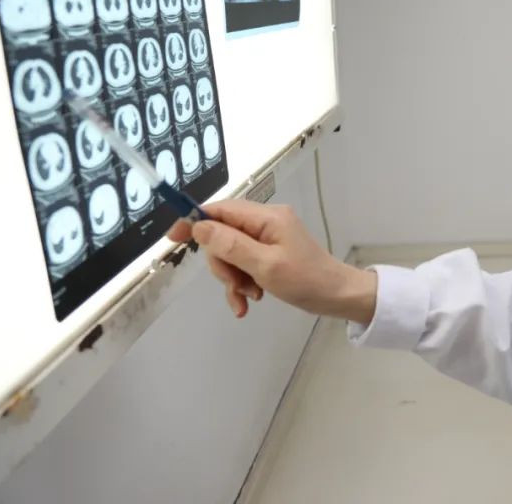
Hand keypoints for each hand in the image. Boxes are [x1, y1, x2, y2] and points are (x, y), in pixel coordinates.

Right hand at [167, 200, 376, 321]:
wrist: (338, 297)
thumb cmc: (306, 280)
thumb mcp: (265, 266)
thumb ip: (231, 245)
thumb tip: (200, 226)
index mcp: (267, 217)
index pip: (221, 209)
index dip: (194, 220)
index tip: (173, 238)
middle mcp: (267, 222)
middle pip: (222, 235)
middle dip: (222, 264)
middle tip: (235, 284)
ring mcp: (269, 238)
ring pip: (231, 254)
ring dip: (233, 278)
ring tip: (249, 296)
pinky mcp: (271, 254)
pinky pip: (244, 264)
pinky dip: (242, 283)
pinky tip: (249, 302)